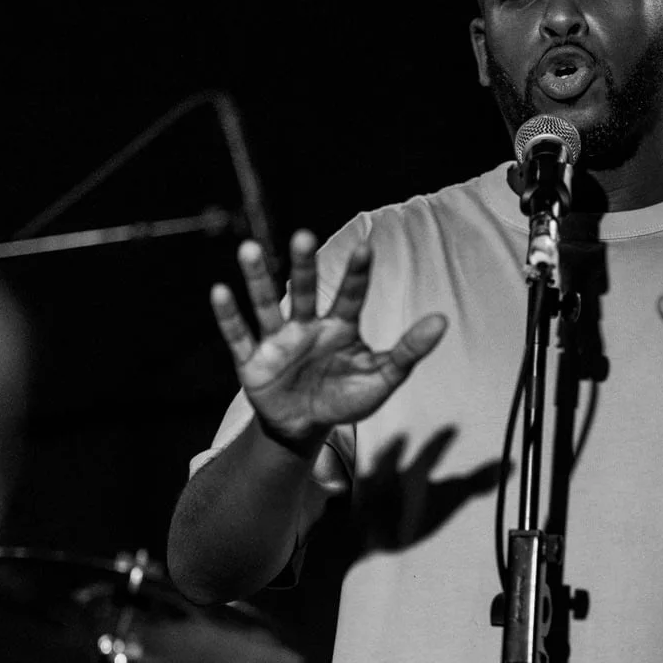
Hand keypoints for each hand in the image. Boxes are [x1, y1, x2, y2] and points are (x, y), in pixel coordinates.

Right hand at [210, 231, 446, 451]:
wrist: (305, 426)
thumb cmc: (344, 396)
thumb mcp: (382, 378)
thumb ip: (409, 350)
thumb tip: (442, 320)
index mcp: (339, 327)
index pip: (350, 295)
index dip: (357, 274)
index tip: (366, 247)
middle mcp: (307, 326)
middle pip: (304, 291)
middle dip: (303, 266)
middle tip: (303, 236)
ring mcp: (278, 341)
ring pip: (267, 305)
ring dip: (258, 279)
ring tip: (250, 249)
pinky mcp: (253, 361)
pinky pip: (239, 336)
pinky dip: (229, 317)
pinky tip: (219, 292)